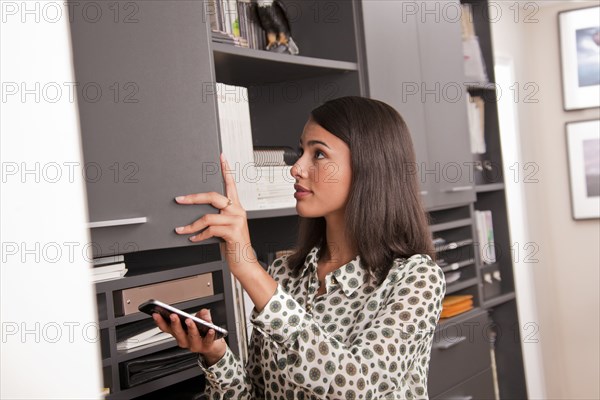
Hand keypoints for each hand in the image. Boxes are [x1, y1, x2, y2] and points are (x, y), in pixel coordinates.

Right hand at [152, 308, 225, 364]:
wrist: (213, 347)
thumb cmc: (203, 332)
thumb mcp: (200, 319)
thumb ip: (201, 314)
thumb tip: (203, 312)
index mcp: (179, 333)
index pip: (167, 328)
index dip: (160, 322)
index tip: (156, 314)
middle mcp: (185, 340)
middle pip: (177, 333)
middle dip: (175, 324)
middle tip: (173, 315)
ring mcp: (194, 345)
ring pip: (191, 337)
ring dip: (190, 328)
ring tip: (190, 321)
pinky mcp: (206, 347)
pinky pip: (207, 341)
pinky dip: (209, 335)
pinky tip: (211, 329)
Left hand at [174, 153, 255, 269]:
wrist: (245, 263)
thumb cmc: (234, 245)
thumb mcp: (226, 228)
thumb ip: (217, 218)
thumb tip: (198, 215)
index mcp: (236, 208)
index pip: (231, 184)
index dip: (226, 170)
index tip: (222, 157)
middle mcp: (237, 211)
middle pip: (213, 197)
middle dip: (193, 198)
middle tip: (180, 199)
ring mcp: (236, 221)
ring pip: (208, 217)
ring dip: (191, 225)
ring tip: (182, 230)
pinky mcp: (233, 232)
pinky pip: (209, 230)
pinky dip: (198, 235)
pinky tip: (194, 238)